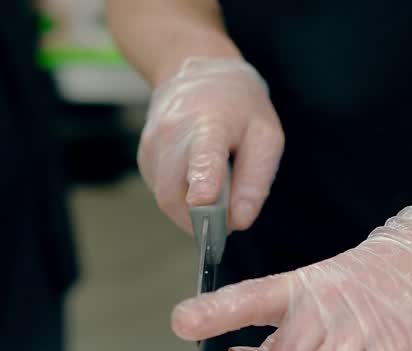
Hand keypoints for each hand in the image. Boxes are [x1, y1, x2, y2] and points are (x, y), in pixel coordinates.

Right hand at [138, 57, 282, 232]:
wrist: (197, 69)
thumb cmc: (237, 105)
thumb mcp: (266, 136)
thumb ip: (255, 182)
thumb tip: (240, 220)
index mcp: (208, 124)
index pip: (201, 161)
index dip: (202, 189)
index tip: (204, 205)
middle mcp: (171, 133)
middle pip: (173, 195)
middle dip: (200, 221)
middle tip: (227, 220)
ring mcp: (152, 145)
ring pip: (166, 199)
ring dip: (192, 210)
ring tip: (216, 185)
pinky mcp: (144, 157)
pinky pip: (162, 192)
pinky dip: (183, 197)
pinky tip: (198, 176)